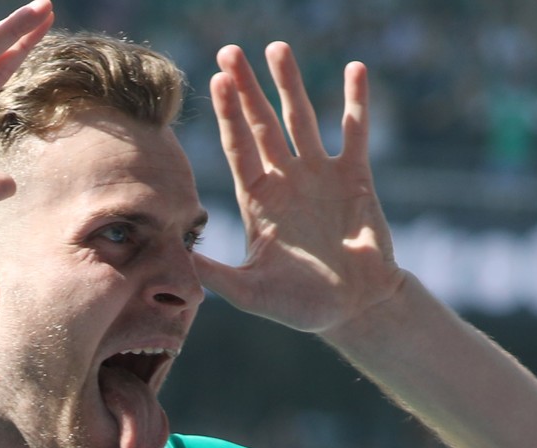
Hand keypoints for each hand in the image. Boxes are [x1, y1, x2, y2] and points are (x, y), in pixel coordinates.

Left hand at [194, 43, 406, 333]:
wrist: (355, 310)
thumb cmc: (302, 306)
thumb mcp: (252, 294)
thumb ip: (219, 276)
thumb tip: (180, 260)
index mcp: (258, 202)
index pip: (238, 149)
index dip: (227, 116)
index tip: (216, 82)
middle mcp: (285, 180)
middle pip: (261, 125)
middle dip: (247, 89)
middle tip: (230, 52)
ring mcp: (319, 175)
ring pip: (301, 119)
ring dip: (290, 84)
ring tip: (277, 48)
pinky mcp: (354, 178)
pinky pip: (354, 131)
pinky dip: (356, 102)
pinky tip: (355, 70)